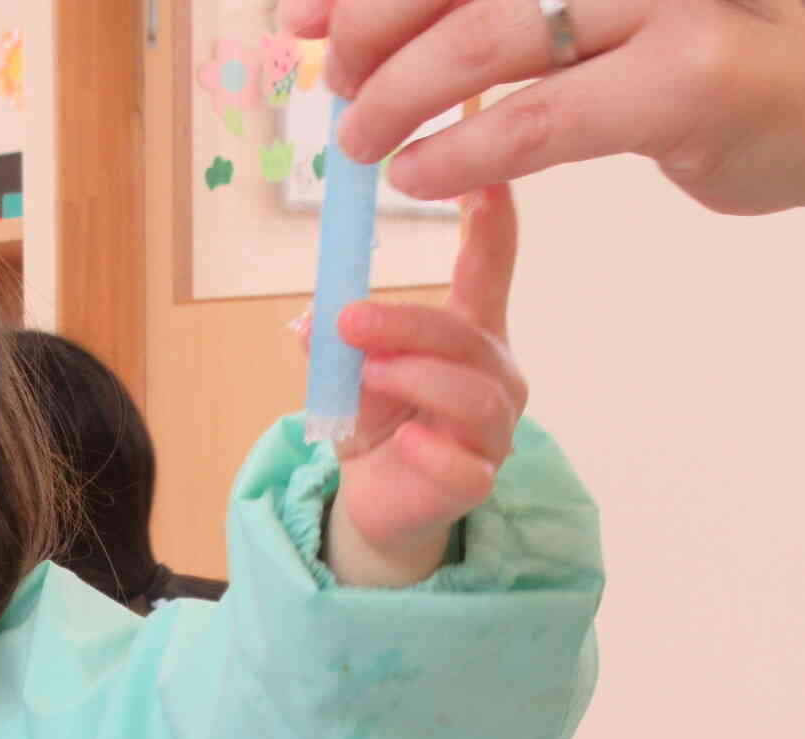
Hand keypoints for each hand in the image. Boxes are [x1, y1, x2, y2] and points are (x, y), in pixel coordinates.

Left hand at [281, 0, 804, 220]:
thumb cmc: (683, 60)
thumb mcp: (583, 14)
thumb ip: (483, 8)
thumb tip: (337, 21)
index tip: (295, 19)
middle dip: (371, 32)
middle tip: (337, 90)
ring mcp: (664, 0)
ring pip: (487, 37)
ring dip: (401, 95)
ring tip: (363, 141)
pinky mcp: (687, 78)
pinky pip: (544, 116)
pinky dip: (467, 148)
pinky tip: (422, 174)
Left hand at [320, 184, 526, 587]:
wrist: (382, 500)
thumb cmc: (381, 423)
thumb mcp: (348, 374)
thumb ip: (338, 346)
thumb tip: (310, 323)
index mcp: (468, 332)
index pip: (492, 267)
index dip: (494, 220)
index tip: (488, 172)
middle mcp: (493, 374)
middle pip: (465, 336)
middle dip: (406, 323)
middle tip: (348, 321)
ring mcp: (493, 430)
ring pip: (472, 395)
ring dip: (415, 378)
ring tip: (368, 376)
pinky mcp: (476, 481)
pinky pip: (465, 466)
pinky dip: (433, 452)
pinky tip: (404, 441)